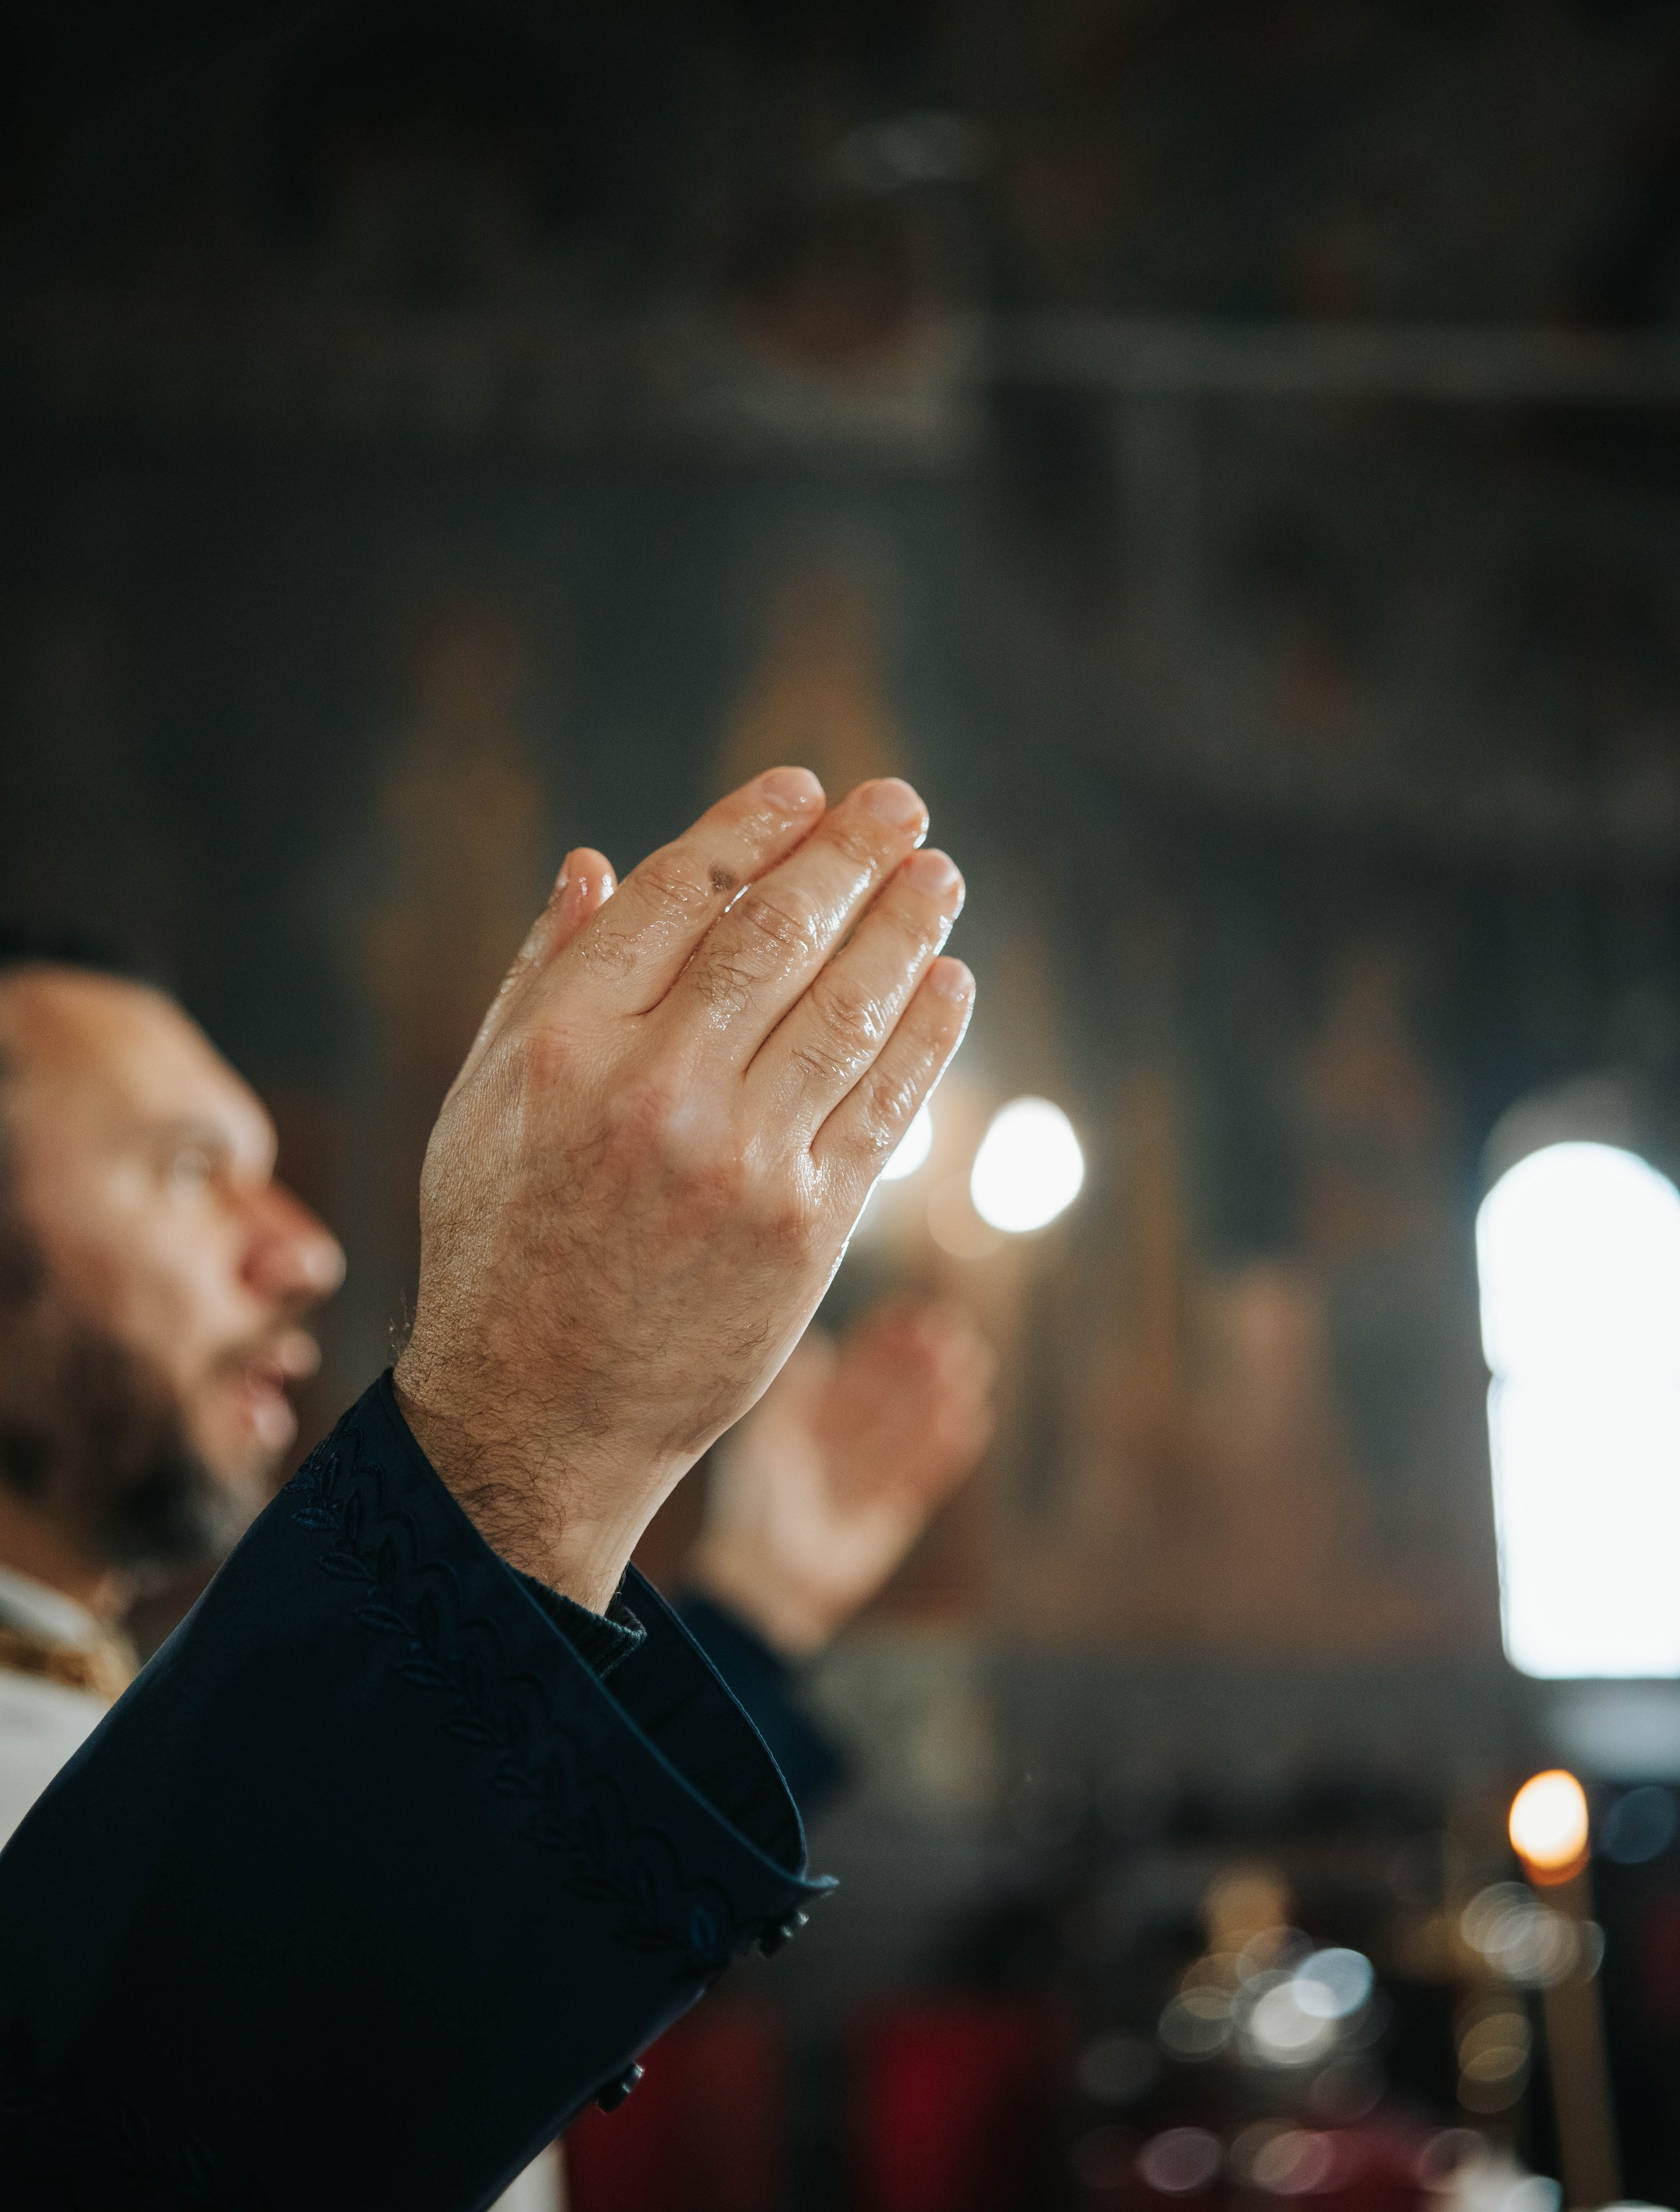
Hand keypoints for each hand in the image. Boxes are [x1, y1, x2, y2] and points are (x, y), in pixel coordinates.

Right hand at [393, 770, 973, 1611]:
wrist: (537, 1418)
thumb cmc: (498, 1249)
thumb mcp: (480, 1105)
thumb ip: (539, 979)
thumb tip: (594, 864)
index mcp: (563, 1047)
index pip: (678, 898)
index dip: (751, 831)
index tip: (803, 793)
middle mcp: (654, 1092)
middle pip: (777, 938)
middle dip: (849, 858)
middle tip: (901, 805)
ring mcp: (738, 1163)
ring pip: (846, 1012)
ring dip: (905, 930)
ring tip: (940, 877)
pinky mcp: (803, 1232)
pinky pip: (883, 1108)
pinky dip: (924, 1036)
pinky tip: (949, 983)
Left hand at [687, 1295, 995, 1655]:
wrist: (765, 1587)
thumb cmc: (754, 1512)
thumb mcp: (766, 1446)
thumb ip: (792, 1396)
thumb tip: (817, 1343)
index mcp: (812, 1420)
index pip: (857, 1369)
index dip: (885, 1340)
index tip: (912, 1312)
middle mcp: (846, 1444)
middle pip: (893, 1393)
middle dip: (922, 1362)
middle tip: (952, 1329)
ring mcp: (872, 1477)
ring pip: (916, 1428)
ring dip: (944, 1397)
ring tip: (972, 1364)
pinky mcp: (894, 1512)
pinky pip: (928, 1474)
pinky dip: (950, 1448)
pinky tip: (974, 1418)